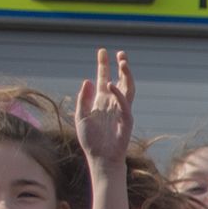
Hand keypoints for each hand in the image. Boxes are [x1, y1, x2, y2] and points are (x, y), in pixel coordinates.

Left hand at [73, 49, 134, 168]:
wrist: (100, 157)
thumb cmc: (90, 139)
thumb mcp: (80, 116)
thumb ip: (83, 98)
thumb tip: (88, 80)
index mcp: (100, 100)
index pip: (103, 78)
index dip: (103, 65)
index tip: (102, 51)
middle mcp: (112, 102)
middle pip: (119, 80)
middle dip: (121, 66)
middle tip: (120, 53)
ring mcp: (121, 110)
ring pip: (127, 88)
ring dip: (126, 75)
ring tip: (123, 62)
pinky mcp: (126, 120)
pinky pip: (124, 104)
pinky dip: (118, 94)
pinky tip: (110, 84)